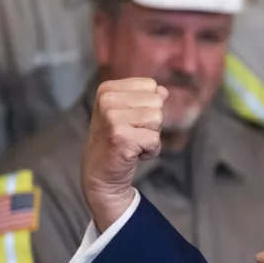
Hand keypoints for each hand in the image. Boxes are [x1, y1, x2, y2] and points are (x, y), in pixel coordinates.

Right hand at [81, 78, 167, 231]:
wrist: (99, 176)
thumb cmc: (115, 143)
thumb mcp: (127, 114)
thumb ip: (145, 99)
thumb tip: (163, 90)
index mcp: (108, 89)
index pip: (151, 86)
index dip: (149, 107)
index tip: (131, 121)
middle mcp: (107, 100)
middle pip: (157, 102)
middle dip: (152, 123)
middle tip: (132, 134)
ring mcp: (112, 118)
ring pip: (157, 119)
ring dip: (152, 136)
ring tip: (133, 143)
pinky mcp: (121, 137)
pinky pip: (155, 139)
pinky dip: (151, 151)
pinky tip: (133, 154)